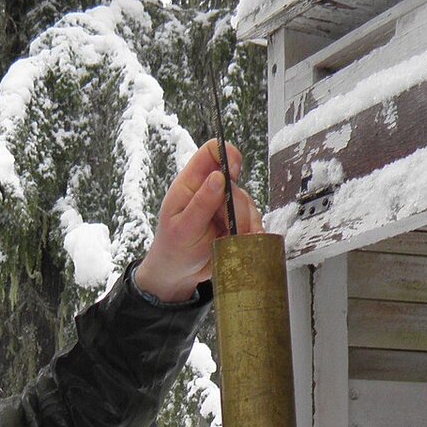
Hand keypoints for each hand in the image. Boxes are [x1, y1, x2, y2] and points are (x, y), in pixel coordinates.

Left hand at [132, 140, 263, 303]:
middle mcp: (208, 189)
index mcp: (190, 184)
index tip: (234, 174)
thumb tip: (219, 177)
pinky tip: (247, 241)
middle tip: (230, 230)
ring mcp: (223, 205)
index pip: (211, 152)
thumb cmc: (174, 249)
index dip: (226, 155)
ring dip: (246, 222)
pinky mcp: (234, 220)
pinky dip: (252, 230)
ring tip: (235, 241)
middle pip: (235, 184)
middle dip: (237, 208)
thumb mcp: (184, 228)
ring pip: (246, 202)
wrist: (179, 274)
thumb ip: (201, 203)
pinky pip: (252, 218)